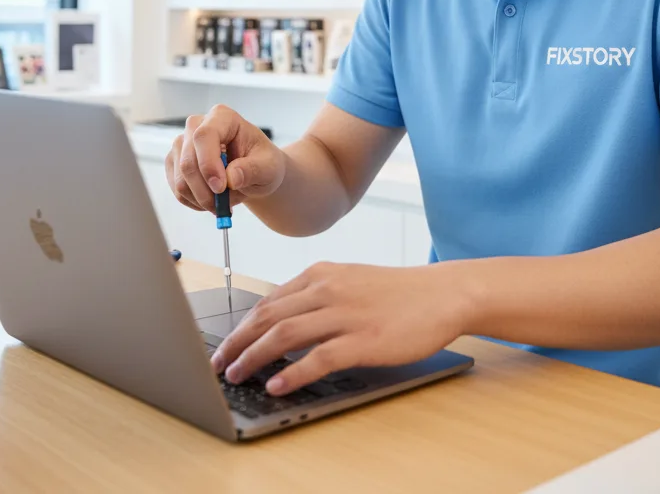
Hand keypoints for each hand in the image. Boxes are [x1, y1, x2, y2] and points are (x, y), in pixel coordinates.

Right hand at [164, 104, 286, 212]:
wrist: (255, 171)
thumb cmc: (262, 163)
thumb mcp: (269, 167)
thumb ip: (253, 170)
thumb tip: (231, 178)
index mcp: (222, 117)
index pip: (204, 135)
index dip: (208, 163)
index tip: (221, 188)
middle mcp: (197, 126)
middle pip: (188, 161)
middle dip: (206, 191)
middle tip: (224, 207)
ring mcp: (182, 144)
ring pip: (181, 180)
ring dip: (202, 199)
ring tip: (225, 200)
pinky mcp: (175, 163)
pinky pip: (178, 190)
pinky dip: (195, 202)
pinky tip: (212, 199)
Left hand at [209, 262, 468, 395]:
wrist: (442, 294)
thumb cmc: (398, 292)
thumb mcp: (351, 281)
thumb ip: (317, 295)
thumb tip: (282, 319)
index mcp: (322, 274)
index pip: (269, 300)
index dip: (241, 325)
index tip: (225, 344)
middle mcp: (328, 289)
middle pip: (268, 316)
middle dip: (236, 341)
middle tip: (218, 364)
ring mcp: (345, 314)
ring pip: (285, 334)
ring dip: (253, 357)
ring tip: (236, 375)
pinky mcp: (363, 340)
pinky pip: (319, 358)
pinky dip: (292, 373)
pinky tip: (276, 386)